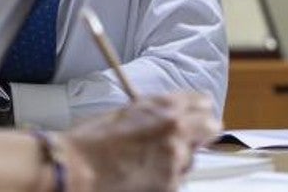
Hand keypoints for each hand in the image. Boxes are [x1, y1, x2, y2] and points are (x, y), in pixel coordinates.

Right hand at [60, 93, 219, 191]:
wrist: (76, 168)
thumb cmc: (92, 140)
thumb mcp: (127, 112)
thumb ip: (156, 113)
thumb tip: (172, 117)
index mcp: (164, 106)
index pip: (203, 103)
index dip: (198, 112)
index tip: (194, 118)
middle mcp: (176, 129)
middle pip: (210, 128)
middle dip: (199, 134)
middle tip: (181, 140)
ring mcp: (175, 159)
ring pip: (191, 158)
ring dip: (178, 159)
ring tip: (148, 161)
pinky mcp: (170, 184)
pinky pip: (177, 179)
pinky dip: (164, 178)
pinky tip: (142, 174)